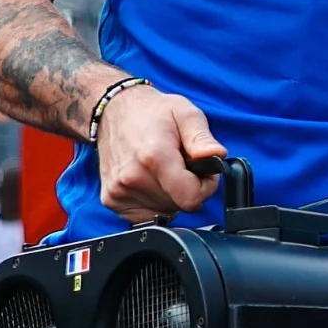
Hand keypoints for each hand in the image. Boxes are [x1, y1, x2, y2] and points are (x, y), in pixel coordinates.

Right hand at [97, 86, 224, 221]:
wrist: (114, 112)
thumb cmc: (153, 112)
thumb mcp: (186, 114)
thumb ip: (202, 138)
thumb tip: (216, 155)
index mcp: (154, 157)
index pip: (192, 198)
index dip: (206, 186)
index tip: (202, 170)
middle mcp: (132, 178)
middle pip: (180, 205)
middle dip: (189, 188)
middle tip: (181, 164)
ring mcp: (118, 191)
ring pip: (165, 211)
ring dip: (172, 194)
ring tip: (164, 168)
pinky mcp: (111, 199)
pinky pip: (146, 214)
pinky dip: (155, 201)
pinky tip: (151, 179)